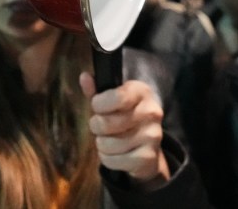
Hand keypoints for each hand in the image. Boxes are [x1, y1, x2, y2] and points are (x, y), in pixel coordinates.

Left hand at [79, 72, 169, 189]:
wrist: (147, 146)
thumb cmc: (124, 117)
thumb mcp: (112, 101)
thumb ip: (96, 90)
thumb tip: (84, 77)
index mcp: (142, 92)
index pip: (117, 97)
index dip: (99, 104)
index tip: (97, 106)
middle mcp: (151, 112)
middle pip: (106, 123)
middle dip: (96, 127)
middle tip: (102, 127)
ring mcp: (152, 135)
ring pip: (108, 144)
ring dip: (102, 144)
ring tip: (110, 140)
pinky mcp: (148, 157)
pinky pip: (113, 161)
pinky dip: (108, 159)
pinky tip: (116, 153)